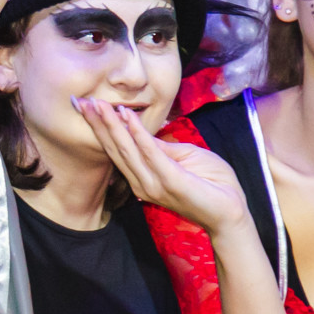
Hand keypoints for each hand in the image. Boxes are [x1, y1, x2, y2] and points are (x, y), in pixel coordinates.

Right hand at [81, 98, 250, 235]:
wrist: (232, 212)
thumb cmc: (212, 184)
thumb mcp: (184, 157)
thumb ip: (161, 147)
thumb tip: (142, 130)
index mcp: (143, 176)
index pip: (117, 149)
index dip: (101, 128)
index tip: (87, 106)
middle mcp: (141, 182)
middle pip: (114, 149)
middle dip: (98, 123)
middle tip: (81, 101)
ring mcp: (153, 184)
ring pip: (126, 149)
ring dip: (111, 125)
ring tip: (98, 104)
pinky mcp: (169, 182)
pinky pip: (150, 153)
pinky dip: (136, 133)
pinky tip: (125, 115)